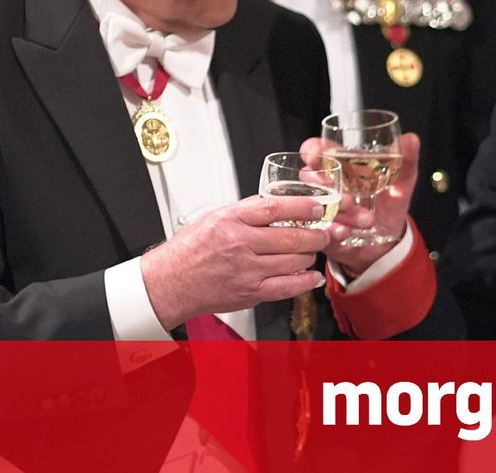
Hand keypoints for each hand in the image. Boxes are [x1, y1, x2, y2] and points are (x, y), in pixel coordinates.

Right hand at [140, 196, 330, 329]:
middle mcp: (240, 245)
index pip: (274, 207)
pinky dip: (304, 281)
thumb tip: (277, 202)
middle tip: (324, 232)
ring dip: (310, 255)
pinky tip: (312, 276)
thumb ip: (247, 211)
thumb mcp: (215, 218)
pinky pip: (286, 287)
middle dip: (315, 234)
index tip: (316, 207)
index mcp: (231, 221)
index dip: (301, 207)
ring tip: (313, 251)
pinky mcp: (249, 293)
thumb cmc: (190, 250)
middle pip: (290, 237)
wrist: (170, 282)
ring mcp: (246, 271)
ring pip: (292, 261)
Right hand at [301, 132, 419, 276]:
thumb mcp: (402, 180)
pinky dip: (333, 230)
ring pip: (316, 205)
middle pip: (310, 177)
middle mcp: (326, 185)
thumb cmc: (389, 201)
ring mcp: (321, 208)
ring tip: (366, 220)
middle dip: (326, 185)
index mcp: (341, 165)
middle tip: (349, 199)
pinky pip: (319, 229)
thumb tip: (411, 139)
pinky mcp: (322, 230)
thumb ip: (406, 160)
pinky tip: (347, 232)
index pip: (316, 150)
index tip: (315, 155)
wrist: (389, 237)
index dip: (312, 150)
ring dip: (338, 211)